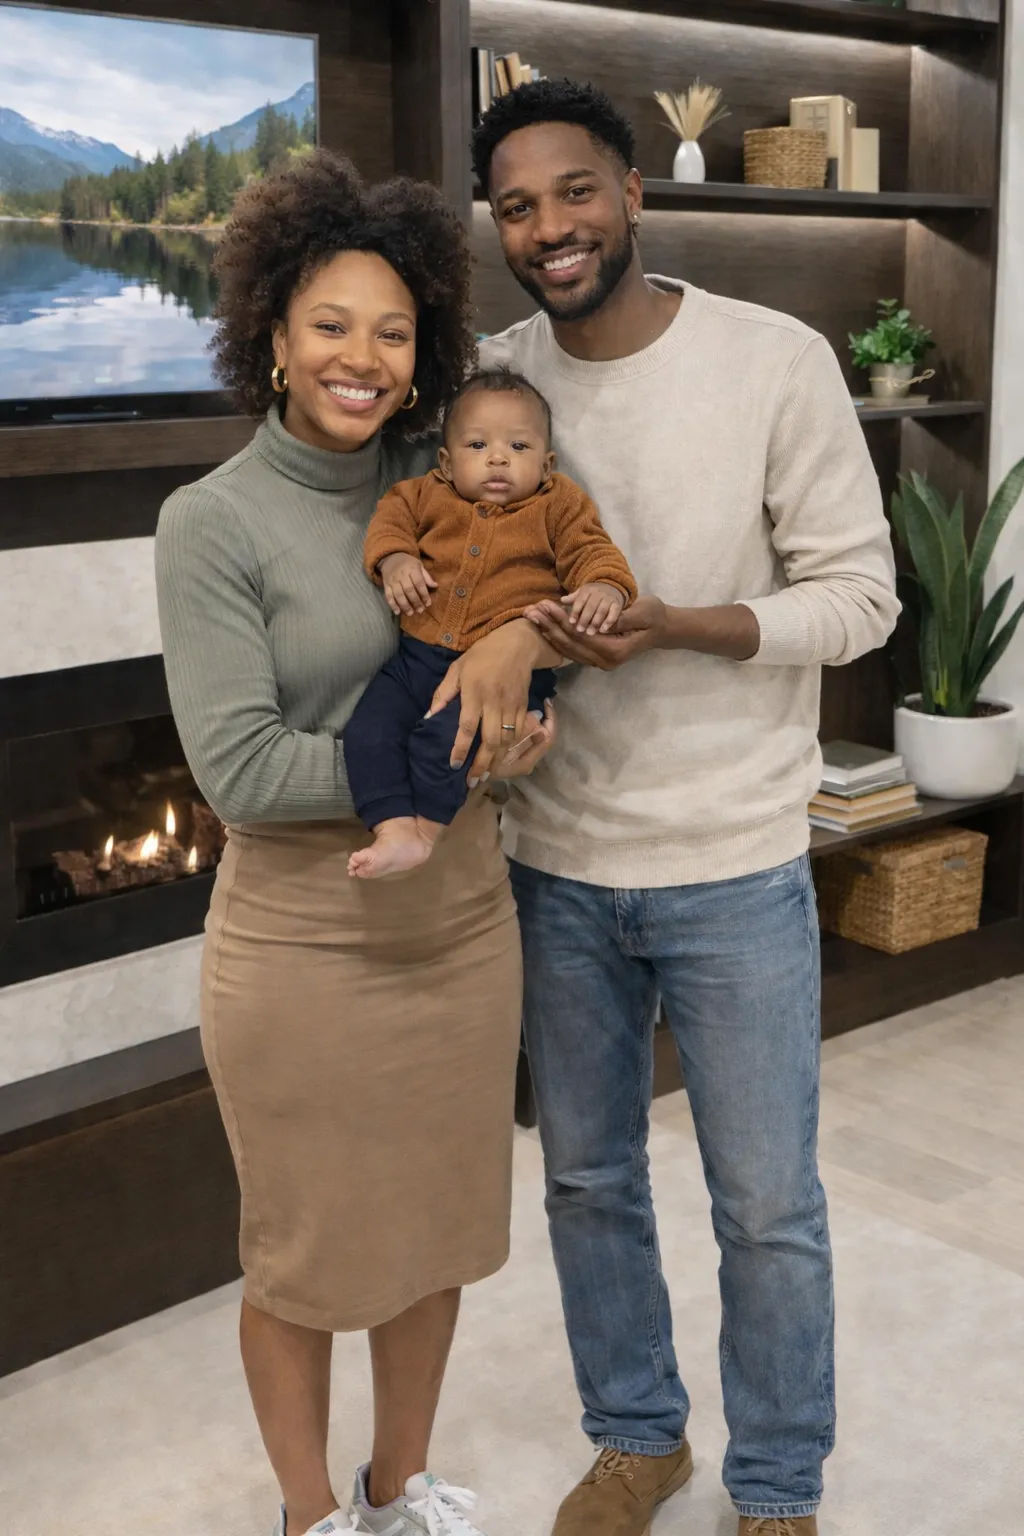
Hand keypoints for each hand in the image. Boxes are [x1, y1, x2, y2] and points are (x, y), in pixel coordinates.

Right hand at [379, 552, 436, 615]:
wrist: (390, 557)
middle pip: (409, 590)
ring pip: (398, 595)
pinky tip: (397, 612)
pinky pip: (388, 596)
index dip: (424, 594)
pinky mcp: (386, 585)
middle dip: (415, 602)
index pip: (419, 583)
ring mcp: (392, 581)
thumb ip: (426, 577)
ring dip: (405, 605)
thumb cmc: (408, 563)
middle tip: (420, 610)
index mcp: (412, 569)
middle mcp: (402, 575)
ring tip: (410, 613)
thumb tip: (436, 586)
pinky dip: (392, 605)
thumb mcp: (419, 565)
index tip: (428, 603)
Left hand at [427, 619, 561, 776]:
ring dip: (496, 760)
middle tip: (472, 781)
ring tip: (486, 775)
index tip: (453, 765)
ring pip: (506, 741)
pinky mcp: (524, 707)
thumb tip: (430, 716)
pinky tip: (502, 757)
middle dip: (481, 764)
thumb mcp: (457, 668)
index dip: (460, 749)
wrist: (517, 644)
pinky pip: (518, 733)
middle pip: (490, 741)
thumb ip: (443, 693)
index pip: (466, 727)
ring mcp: (511, 706)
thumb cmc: (482, 655)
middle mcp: (494, 703)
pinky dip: (510, 748)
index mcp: (474, 693)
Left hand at [524, 594, 667, 670]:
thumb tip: (601, 621)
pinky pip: (572, 650)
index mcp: (614, 651)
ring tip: (532, 616)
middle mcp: (604, 661)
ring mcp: (600, 662)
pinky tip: (544, 627)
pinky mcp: (596, 657)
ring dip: (549, 632)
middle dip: (549, 626)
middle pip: (570, 645)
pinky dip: (557, 638)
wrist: (663, 629)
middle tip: (530, 611)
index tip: (545, 605)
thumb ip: (621, 618)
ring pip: (568, 649)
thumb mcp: (643, 612)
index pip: (581, 636)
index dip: (561, 621)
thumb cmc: (654, 617)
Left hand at [561, 581, 624, 634]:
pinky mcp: (617, 604)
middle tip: (580, 630)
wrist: (611, 588)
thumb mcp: (582, 594)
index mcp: (587, 590)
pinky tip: (603, 630)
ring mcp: (608, 598)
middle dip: (585, 619)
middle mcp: (598, 593)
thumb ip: (573, 599)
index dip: (576, 611)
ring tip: (590, 633)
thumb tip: (561, 600)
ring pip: (602, 610)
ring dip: (596, 622)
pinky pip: (614, 613)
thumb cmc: (592, 595)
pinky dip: (609, 621)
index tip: (571, 622)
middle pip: (591, 606)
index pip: (580, 600)